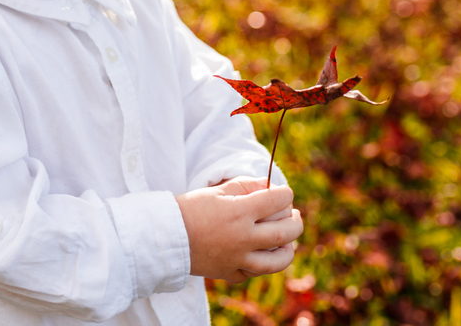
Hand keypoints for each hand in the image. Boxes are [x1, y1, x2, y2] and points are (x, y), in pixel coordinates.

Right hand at [176, 177, 302, 282]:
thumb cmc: (189, 209)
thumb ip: (245, 186)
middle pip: (285, 232)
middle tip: (294, 215)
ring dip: (287, 250)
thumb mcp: (217, 191)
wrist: (164, 237)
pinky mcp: (229, 273)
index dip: (285, 194)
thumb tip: (269, 186)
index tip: (285, 193)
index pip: (277, 200)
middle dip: (295, 221)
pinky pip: (254, 273)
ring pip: (277, 261)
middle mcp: (243, 238)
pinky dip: (261, 264)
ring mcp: (238, 259)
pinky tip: (261, 255)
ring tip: (287, 242)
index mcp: (240, 212)